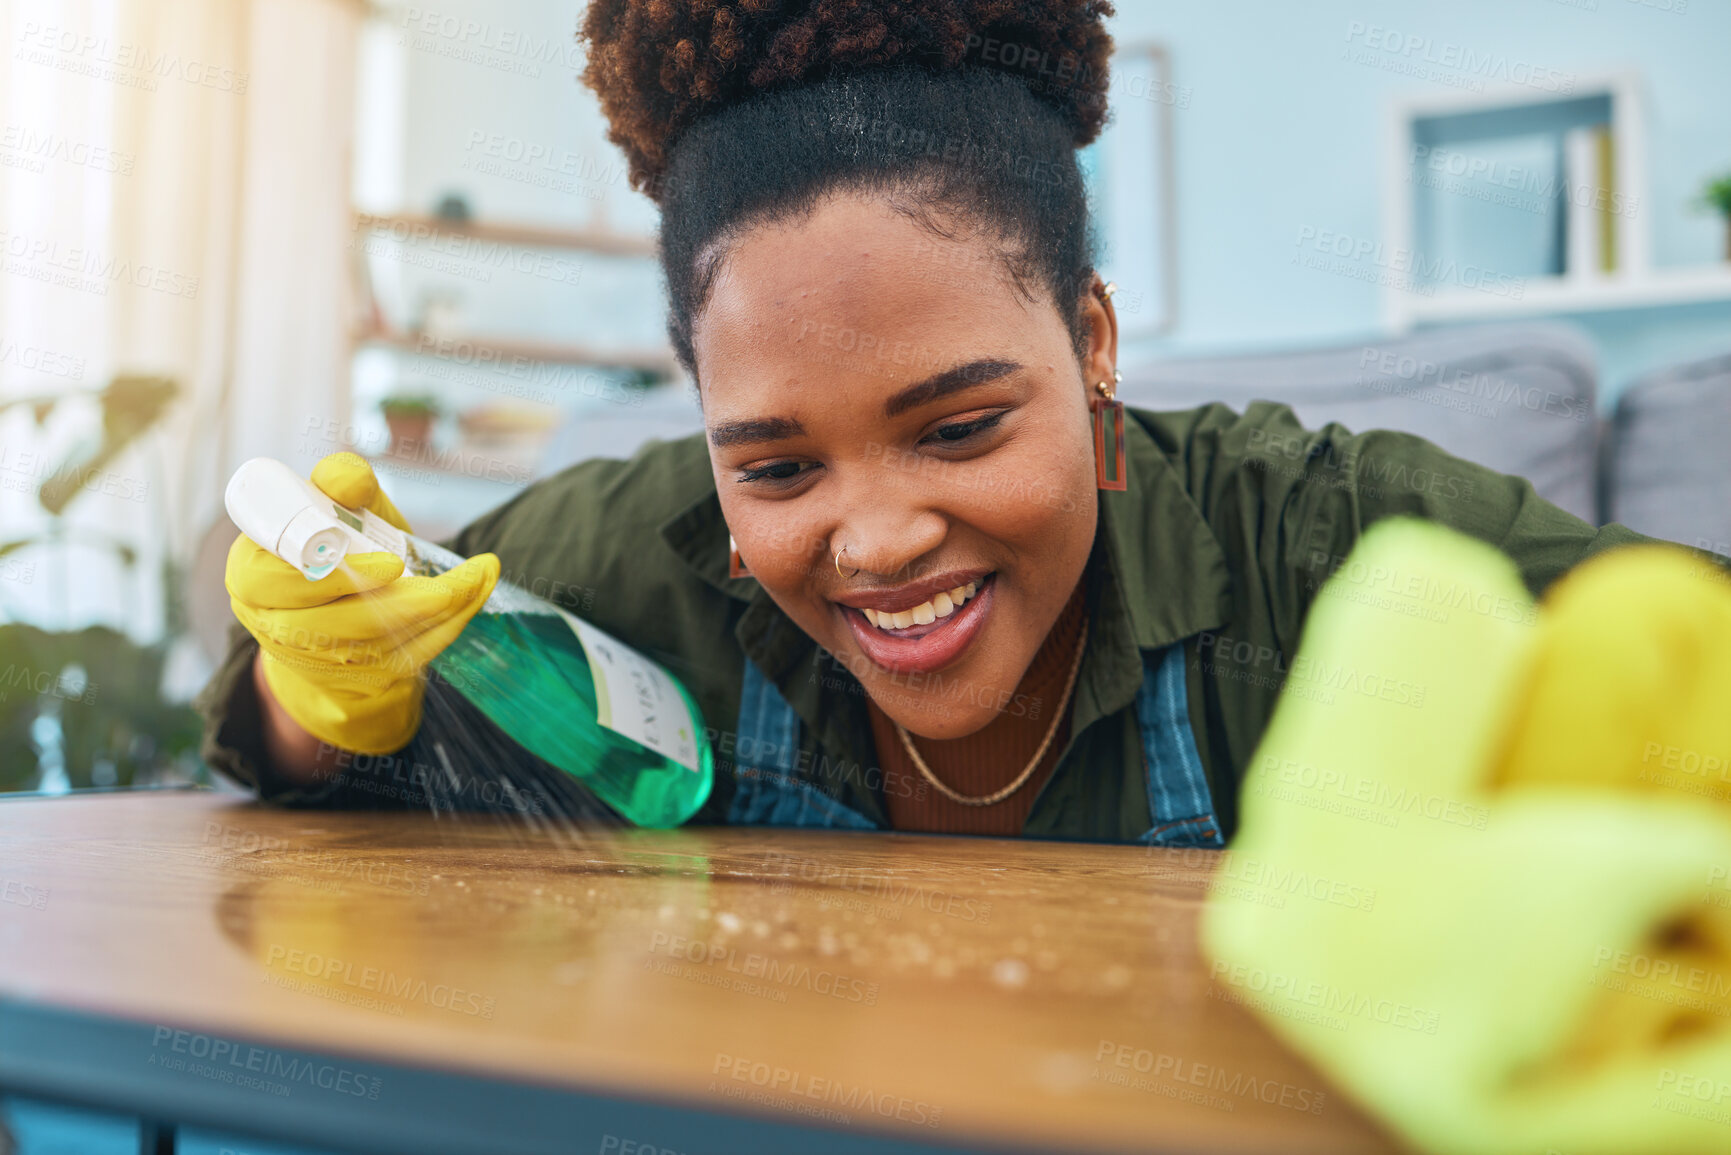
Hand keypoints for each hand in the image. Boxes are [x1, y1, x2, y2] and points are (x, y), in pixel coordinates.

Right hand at [225, 452, 499, 753]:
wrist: (342, 604)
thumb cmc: (335, 546)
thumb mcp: (336, 508)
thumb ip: (340, 483)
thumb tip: (345, 478)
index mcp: (253, 576)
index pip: (274, 581)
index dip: (328, 577)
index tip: (390, 565)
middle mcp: (275, 625)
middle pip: (331, 626)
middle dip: (396, 605)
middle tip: (444, 587)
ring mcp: (315, 661)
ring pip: (376, 646)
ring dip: (434, 616)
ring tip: (474, 580)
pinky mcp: (357, 680)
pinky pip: (406, 658)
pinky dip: (446, 626)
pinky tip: (473, 593)